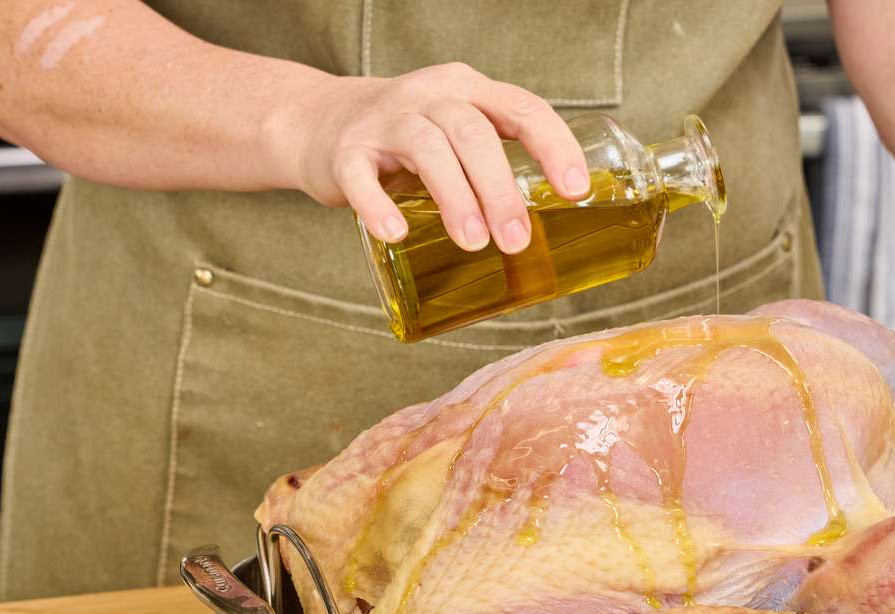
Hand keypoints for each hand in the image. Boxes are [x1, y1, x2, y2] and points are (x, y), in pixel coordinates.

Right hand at [268, 63, 589, 251]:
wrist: (320, 120)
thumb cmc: (410, 138)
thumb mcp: (458, 132)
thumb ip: (498, 160)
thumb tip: (557, 225)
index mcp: (469, 91)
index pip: (522, 109)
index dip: (553, 146)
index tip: (574, 190)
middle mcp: (430, 96)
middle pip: (474, 135)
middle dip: (500, 189)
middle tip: (516, 240)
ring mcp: (385, 120)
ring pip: (428, 150)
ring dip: (455, 198)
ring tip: (474, 242)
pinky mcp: (345, 151)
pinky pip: (361, 176)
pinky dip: (378, 206)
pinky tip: (396, 232)